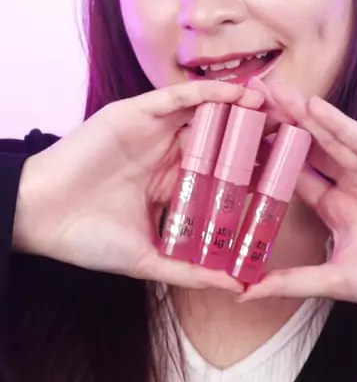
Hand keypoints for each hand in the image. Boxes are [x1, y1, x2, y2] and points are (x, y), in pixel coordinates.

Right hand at [13, 81, 262, 292]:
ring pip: (205, 113)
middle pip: (220, 137)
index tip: (287, 170)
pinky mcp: (137, 112)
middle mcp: (167, 153)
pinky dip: (210, 94)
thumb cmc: (87, 239)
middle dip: (254, 134)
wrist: (40, 217)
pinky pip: (179, 99)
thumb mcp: (148, 259)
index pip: (220, 171)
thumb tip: (237, 288)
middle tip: (291, 130)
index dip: (253, 169)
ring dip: (240, 107)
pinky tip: (239, 94)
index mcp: (172, 183)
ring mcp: (153, 131)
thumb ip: (192, 271)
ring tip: (276, 106)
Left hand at [240, 80, 356, 315]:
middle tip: (250, 99)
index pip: (295, 176)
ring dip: (304, 114)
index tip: (238, 140)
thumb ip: (291, 281)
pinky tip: (315, 107)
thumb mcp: (336, 280)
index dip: (269, 158)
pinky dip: (340, 124)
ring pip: (332, 138)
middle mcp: (352, 185)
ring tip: (275, 92)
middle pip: (310, 148)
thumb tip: (243, 294)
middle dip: (282, 124)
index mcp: (336, 208)